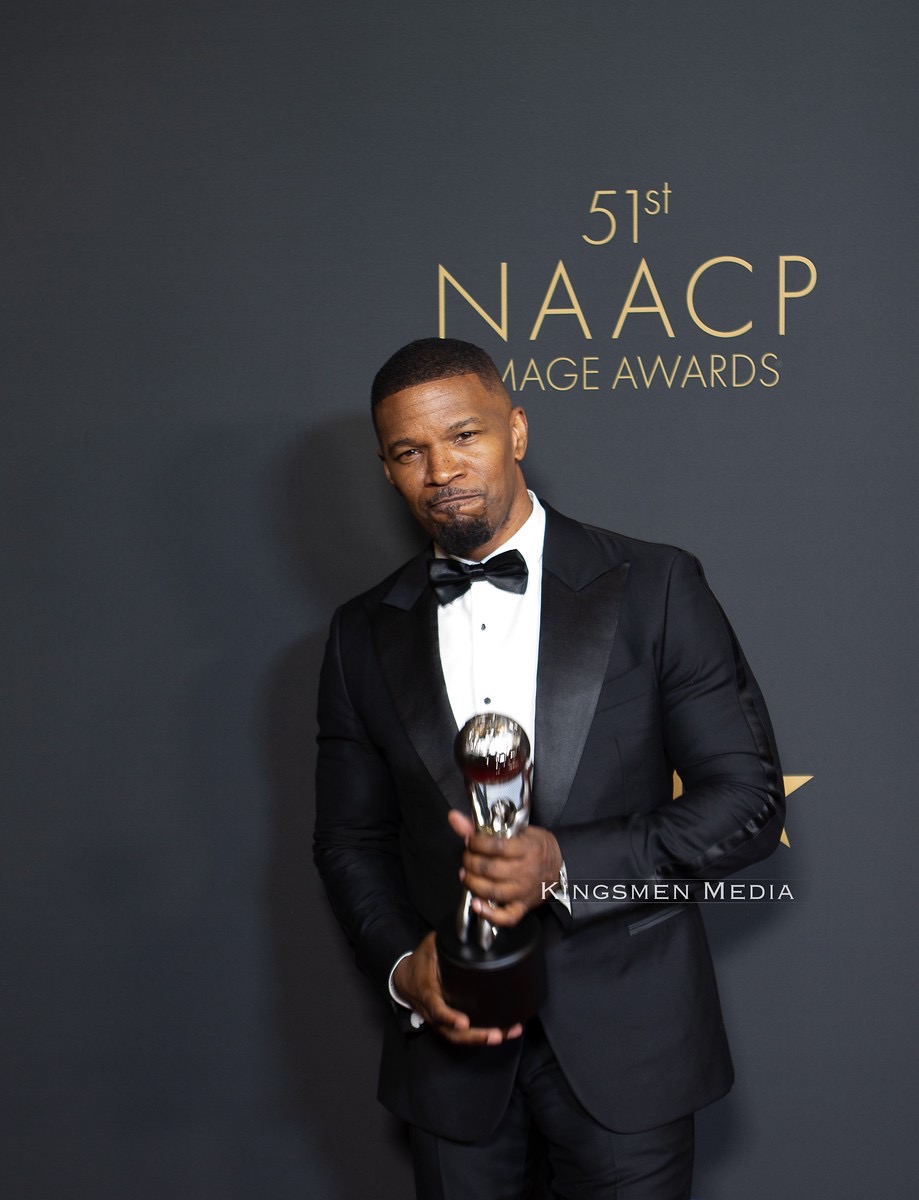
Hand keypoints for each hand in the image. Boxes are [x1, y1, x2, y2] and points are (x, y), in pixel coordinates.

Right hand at [392, 931, 523, 1045]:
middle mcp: (433, 1011)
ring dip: (483, 1038)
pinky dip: (481, 1036)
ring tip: (506, 1033)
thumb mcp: (429, 947)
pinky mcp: (447, 1023)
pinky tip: (501, 1032)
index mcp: (427, 991)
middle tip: (496, 1034)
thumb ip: (446, 940)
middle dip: (476, 1036)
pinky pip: (462, 1035)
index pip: (436, 1008)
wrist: (403, 978)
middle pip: (452, 1032)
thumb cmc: (418, 963)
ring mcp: (439, 1021)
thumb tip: (465, 929)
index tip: (463, 1022)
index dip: (449, 1017)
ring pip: (459, 1037)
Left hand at [448, 809, 561, 927]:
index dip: (477, 843)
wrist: (560, 865)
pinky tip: (476, 904)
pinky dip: (489, 915)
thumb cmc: (537, 845)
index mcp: (527, 849)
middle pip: (491, 870)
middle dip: (471, 862)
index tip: (470, 840)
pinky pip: (506, 917)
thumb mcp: (517, 829)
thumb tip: (453, 817)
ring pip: (494, 891)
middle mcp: (526, 871)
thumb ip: (483, 825)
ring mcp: (524, 891)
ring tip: (466, 875)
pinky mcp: (523, 907)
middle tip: (466, 857)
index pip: (496, 847)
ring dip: (473, 884)